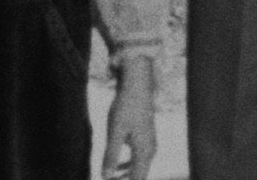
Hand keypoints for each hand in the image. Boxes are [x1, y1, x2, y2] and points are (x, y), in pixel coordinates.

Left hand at [102, 55, 157, 178]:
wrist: (137, 86)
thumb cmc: (125, 108)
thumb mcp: (115, 132)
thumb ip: (110, 156)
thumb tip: (105, 177)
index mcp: (144, 152)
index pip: (137, 178)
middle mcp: (150, 150)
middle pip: (139, 174)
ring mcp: (150, 143)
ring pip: (139, 165)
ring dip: (126, 173)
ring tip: (111, 177)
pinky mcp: (146, 136)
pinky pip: (138, 156)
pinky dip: (128, 163)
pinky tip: (118, 162)